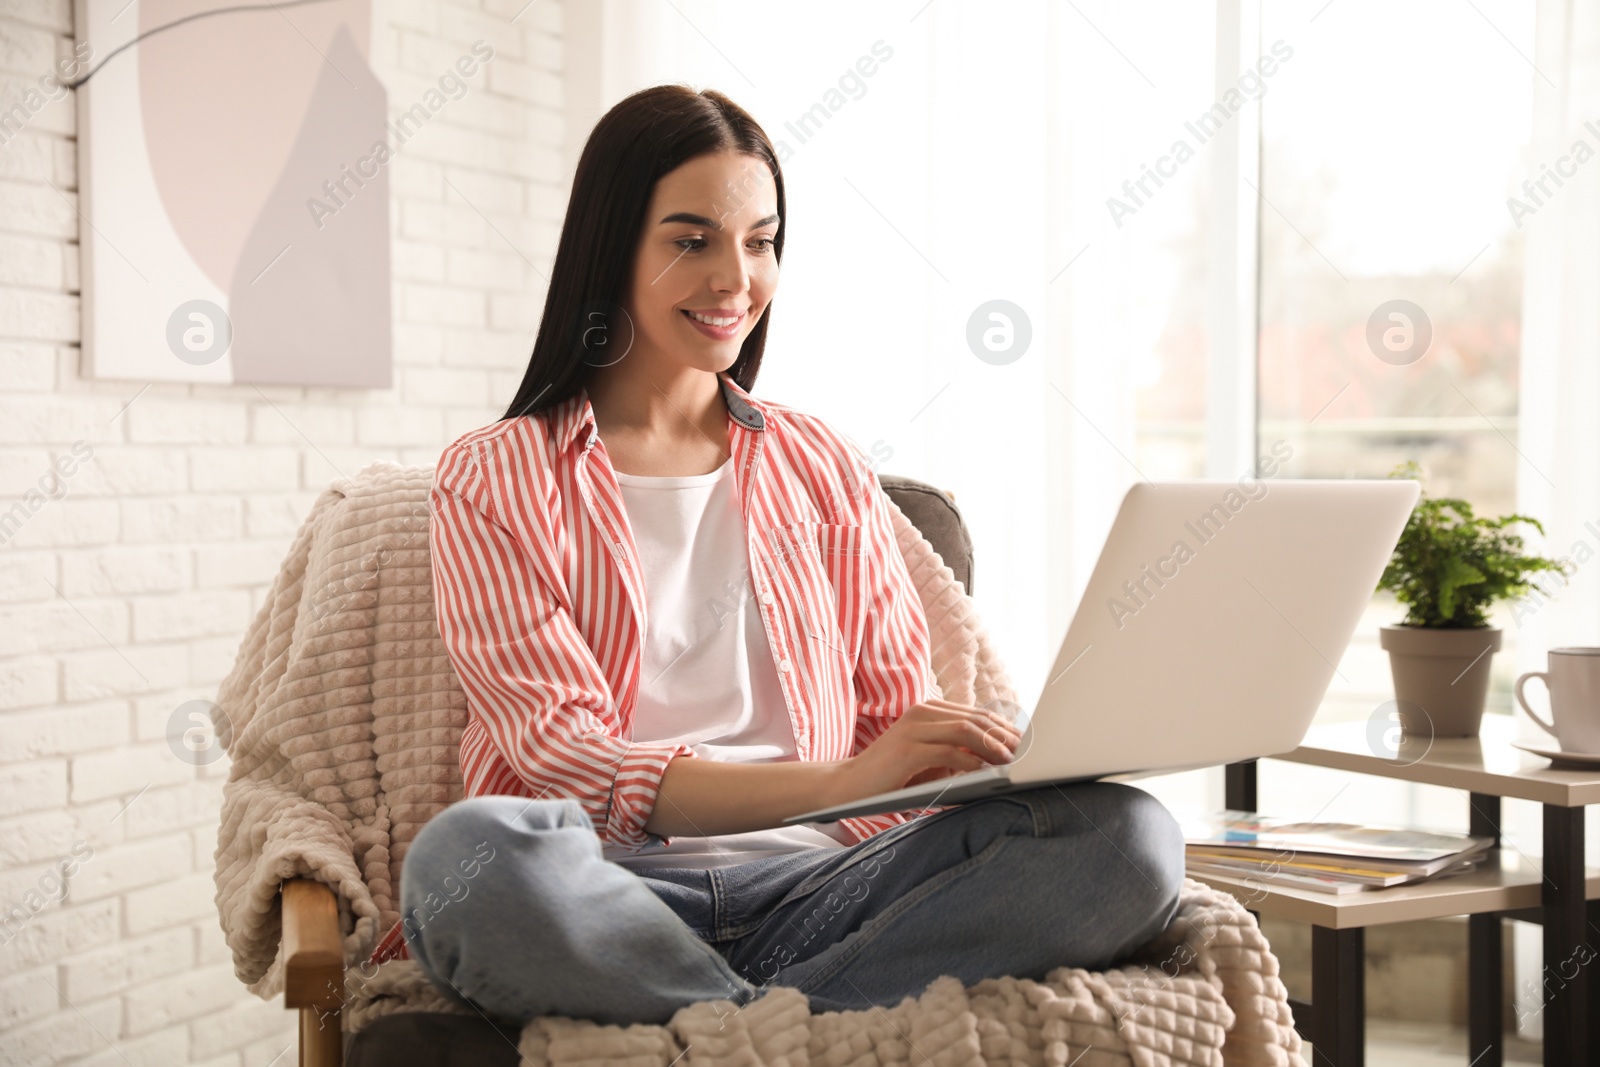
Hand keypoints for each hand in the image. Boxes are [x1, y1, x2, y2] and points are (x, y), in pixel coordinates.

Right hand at [840, 699, 1021, 802]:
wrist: (849, 785)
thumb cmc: (893, 777)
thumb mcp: (930, 760)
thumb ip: (957, 753)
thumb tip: (997, 758)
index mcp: (928, 710)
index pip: (976, 714)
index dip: (1003, 728)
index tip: (1025, 744)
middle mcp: (921, 713)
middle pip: (975, 718)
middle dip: (1004, 735)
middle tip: (1026, 753)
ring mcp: (913, 729)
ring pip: (965, 730)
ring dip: (993, 746)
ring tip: (1012, 761)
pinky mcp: (908, 749)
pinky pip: (948, 751)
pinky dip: (971, 761)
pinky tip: (986, 771)